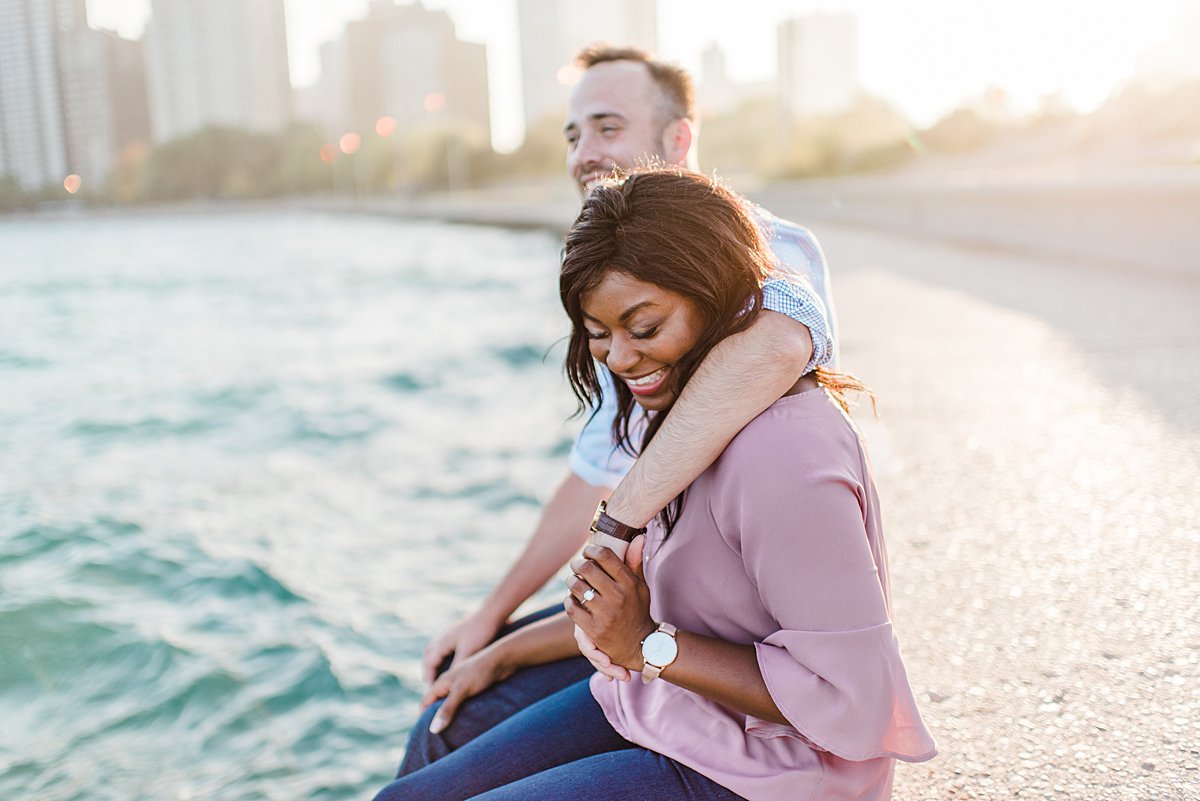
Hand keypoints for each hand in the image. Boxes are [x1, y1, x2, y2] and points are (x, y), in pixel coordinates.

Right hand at [420, 646, 512, 734]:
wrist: (504, 659)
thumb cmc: (481, 671)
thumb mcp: (462, 690)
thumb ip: (447, 709)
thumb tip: (432, 730)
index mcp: (442, 682)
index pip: (426, 702)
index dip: (422, 717)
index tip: (423, 735)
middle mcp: (450, 684)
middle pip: (437, 704)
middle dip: (435, 718)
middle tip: (437, 739)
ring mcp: (462, 687)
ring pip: (451, 705)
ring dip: (449, 717)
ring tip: (451, 735)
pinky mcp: (474, 690)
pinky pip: (463, 704)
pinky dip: (461, 713)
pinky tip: (466, 723)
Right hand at [421, 609, 503, 683]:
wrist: (491, 614)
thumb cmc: (480, 633)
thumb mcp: (468, 652)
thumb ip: (456, 666)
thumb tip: (446, 681)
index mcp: (441, 643)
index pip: (429, 665)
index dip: (429, 679)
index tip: (431, 693)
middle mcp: (441, 638)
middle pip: (428, 658)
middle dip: (428, 672)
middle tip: (431, 686)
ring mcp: (447, 634)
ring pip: (433, 651)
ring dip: (433, 664)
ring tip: (437, 676)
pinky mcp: (455, 633)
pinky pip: (441, 647)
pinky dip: (440, 657)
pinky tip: (450, 662)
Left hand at [564, 535, 654, 670]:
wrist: (640, 645)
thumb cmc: (637, 610)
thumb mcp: (641, 586)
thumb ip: (635, 561)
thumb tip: (639, 536)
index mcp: (629, 583)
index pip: (604, 555)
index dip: (591, 549)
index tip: (588, 552)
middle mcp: (618, 596)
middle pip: (587, 567)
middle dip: (578, 563)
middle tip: (577, 564)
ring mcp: (605, 614)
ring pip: (576, 586)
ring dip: (571, 581)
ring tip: (573, 580)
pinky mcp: (593, 629)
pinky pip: (571, 607)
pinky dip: (569, 600)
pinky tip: (573, 598)